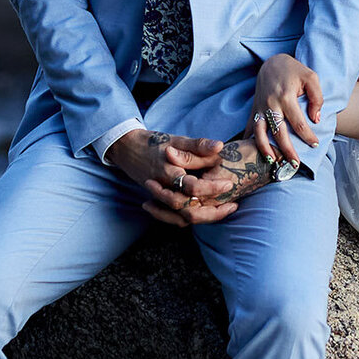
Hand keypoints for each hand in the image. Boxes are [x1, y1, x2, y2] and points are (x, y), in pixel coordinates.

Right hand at [104, 129, 235, 228]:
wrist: (126, 149)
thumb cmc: (153, 142)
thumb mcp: (176, 140)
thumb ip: (197, 145)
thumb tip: (220, 146)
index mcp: (168, 172)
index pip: (192, 186)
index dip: (211, 187)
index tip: (229, 183)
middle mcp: (163, 188)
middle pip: (187, 209)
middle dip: (212, 211)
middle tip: (232, 205)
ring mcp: (160, 198)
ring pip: (181, 217)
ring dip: (204, 217)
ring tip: (224, 210)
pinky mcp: (158, 202)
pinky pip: (173, 218)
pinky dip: (189, 218)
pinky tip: (206, 212)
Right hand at [250, 52, 322, 163]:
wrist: (272, 63)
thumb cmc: (294, 70)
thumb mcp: (311, 77)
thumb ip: (317, 98)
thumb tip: (315, 119)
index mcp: (286, 97)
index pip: (298, 123)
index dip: (307, 136)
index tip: (315, 144)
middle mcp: (271, 104)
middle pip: (278, 132)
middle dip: (287, 150)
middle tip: (295, 165)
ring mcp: (260, 108)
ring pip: (260, 133)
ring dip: (266, 149)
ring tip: (273, 162)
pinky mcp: (254, 110)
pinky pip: (249, 128)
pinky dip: (249, 141)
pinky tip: (252, 154)